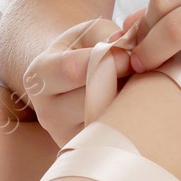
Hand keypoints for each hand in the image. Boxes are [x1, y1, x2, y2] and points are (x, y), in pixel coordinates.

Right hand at [21, 15, 139, 145]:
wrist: (74, 80)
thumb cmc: (84, 49)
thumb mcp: (90, 32)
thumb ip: (108, 36)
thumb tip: (129, 52)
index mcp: (39, 77)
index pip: (73, 70)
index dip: (108, 60)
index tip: (130, 56)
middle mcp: (46, 113)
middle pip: (93, 98)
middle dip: (123, 82)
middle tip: (141, 71)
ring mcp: (66, 137)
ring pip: (108, 119)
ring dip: (131, 101)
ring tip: (138, 85)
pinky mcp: (89, 149)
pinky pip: (117, 134)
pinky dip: (133, 118)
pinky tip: (136, 103)